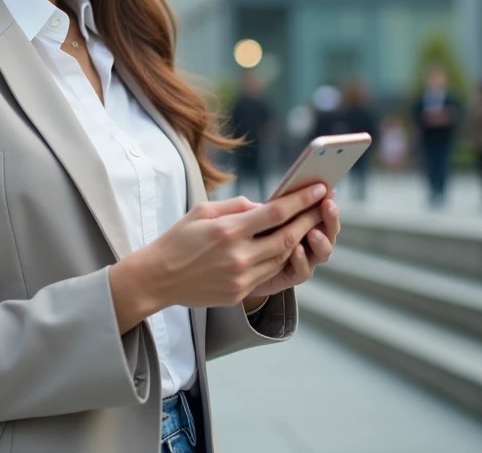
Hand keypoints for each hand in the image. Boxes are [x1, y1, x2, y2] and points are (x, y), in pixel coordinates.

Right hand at [109, 185, 327, 331]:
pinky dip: (281, 259)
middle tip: (324, 207)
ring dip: (298, 241)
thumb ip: (236, 206)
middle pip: (287, 237)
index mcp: (228, 230)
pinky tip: (286, 247)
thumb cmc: (178, 239)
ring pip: (282, 258)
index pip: (276, 213)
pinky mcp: (238, 293)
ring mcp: (240, 277)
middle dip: (309, 221)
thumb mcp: (202, 211)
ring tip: (309, 225)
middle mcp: (238, 255)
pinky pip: (269, 274)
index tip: (318, 189)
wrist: (157, 277)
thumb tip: (263, 206)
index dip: (301, 200)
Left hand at [245, 196, 339, 301]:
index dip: (323, 199)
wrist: (230, 269)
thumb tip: (276, 198)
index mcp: (299, 220)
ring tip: (313, 231)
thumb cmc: (241, 236)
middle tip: (328, 205)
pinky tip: (297, 249)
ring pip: (322, 253)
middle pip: (328, 231)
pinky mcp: (290, 277)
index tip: (326, 188)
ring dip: (321, 241)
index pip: (319, 210)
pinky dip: (302, 261)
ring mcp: (301, 260)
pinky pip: (302, 272)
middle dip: (330, 218)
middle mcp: (306, 240)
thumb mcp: (248, 217)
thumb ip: (264, 208)